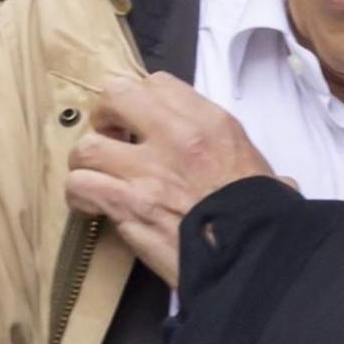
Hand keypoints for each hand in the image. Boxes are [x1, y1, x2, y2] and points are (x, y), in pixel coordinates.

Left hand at [64, 73, 281, 286]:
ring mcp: (147, 170)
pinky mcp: (127, 205)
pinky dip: (79, 196)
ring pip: (87, 146)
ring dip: (86, 163)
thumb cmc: (264, 220)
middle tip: (110, 138)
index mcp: (211, 124)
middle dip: (104, 115)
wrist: (258, 260)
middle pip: (114, 95)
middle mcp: (175, 137)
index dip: (142, 102)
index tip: (142, 122)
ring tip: (96, 177)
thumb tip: (260, 174)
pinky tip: (91, 207)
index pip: (157, 84)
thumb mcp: (262, 171)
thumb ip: (238, 158)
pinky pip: (80, 185)